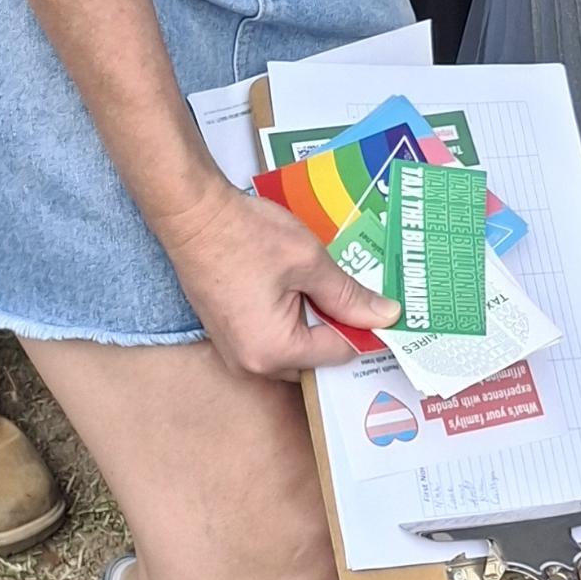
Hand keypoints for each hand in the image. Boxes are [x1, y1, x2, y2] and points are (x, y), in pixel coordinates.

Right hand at [163, 180, 395, 379]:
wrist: (193, 216)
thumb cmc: (247, 236)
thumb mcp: (309, 261)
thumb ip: (349, 295)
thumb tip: (386, 316)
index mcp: (274, 352)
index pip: (337, 352)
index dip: (366, 328)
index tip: (387, 308)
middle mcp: (251, 364)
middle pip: (315, 357)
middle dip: (340, 328)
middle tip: (365, 296)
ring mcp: (235, 351)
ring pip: (294, 347)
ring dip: (317, 321)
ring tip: (337, 289)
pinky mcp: (229, 334)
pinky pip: (274, 337)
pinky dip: (294, 317)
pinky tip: (308, 288)